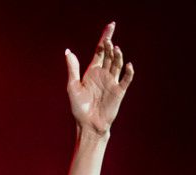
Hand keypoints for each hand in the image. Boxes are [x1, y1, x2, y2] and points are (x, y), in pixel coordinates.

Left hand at [65, 21, 133, 135]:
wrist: (88, 125)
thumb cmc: (79, 109)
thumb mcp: (73, 87)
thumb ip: (72, 69)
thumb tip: (68, 52)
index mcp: (92, 71)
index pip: (100, 50)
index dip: (105, 37)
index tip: (111, 25)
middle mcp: (103, 74)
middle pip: (110, 54)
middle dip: (110, 45)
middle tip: (109, 41)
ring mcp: (112, 82)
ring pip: (117, 64)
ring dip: (117, 56)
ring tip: (115, 49)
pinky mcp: (119, 92)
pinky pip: (126, 79)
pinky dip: (128, 72)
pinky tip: (128, 65)